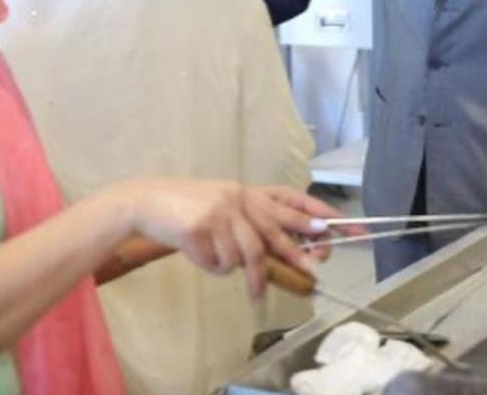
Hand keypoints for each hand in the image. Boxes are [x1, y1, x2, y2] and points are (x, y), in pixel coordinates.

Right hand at [119, 180, 356, 298]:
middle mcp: (237, 197)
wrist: (147, 202)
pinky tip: (202, 257)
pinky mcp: (199, 227)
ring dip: (252, 278)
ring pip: (247, 252)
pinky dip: (214, 267)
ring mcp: (218, 211)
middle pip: (276, 227)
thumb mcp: (225, 208)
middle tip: (314, 271)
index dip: (314, 212)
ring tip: (254, 295)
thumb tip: (288, 252)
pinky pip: (218, 261)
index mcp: (248, 192)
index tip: (338, 225)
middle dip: (297, 252)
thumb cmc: (190, 208)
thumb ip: (252, 225)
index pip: (289, 199)